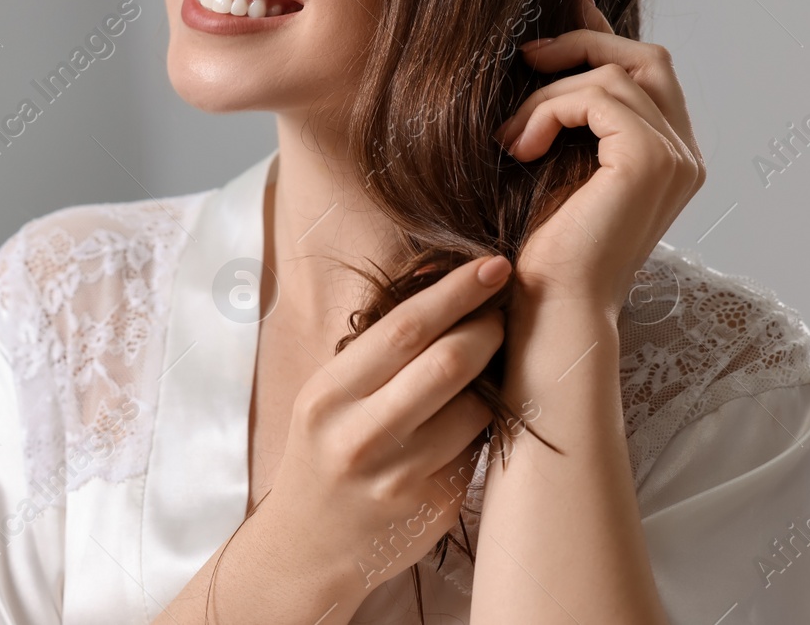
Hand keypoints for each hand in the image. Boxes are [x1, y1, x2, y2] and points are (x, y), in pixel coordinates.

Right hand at [233, 255, 509, 611]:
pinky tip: (471, 416)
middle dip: (487, 327)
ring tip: (485, 367)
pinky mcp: (433, 507)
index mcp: (328, 396)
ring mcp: (399, 476)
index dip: (456, 292)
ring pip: (475, 408)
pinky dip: (482, 424)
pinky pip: (476, 448)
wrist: (306, 545)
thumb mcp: (326, 398)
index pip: (403, 329)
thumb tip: (447, 299)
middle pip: (448, 363)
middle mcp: (361, 436)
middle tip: (502, 311)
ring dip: (492, 380)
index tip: (492, 265)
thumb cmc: (322, 453)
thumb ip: (375, 357)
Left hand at [493, 0, 704, 312]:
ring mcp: (675, 157)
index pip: (648, 72)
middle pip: (647, 59)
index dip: (606, 33)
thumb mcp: (552, 162)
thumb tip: (542, 50)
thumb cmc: (542, 248)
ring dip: (548, 93)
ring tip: (508, 136)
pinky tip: (519, 146)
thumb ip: (565, 114)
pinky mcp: (649, 160)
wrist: (550, 306)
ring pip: (613, 76)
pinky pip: (597, 98)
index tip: (566, 4)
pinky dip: (548, 110)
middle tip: (528, 55)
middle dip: (584, 45)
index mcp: (669, 157)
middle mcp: (685, 155)